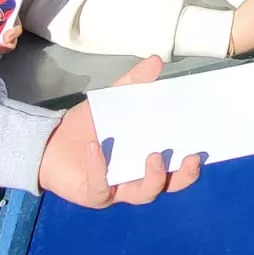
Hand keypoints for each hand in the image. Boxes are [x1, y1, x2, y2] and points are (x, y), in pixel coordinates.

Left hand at [38, 57, 202, 207]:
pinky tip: (96, 148)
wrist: (51, 142)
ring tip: (153, 156)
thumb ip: (133, 84)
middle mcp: (136, 180)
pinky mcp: (93, 194)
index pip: (176, 169)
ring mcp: (116, 190)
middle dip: (180, 176)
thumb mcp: (112, 102)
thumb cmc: (89, 125)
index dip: (191, 165)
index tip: (203, 149)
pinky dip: (99, 166)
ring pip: (142, 194)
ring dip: (152, 178)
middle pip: (166, 186)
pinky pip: (100, 185)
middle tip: (188, 158)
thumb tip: (156, 60)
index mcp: (146, 161)